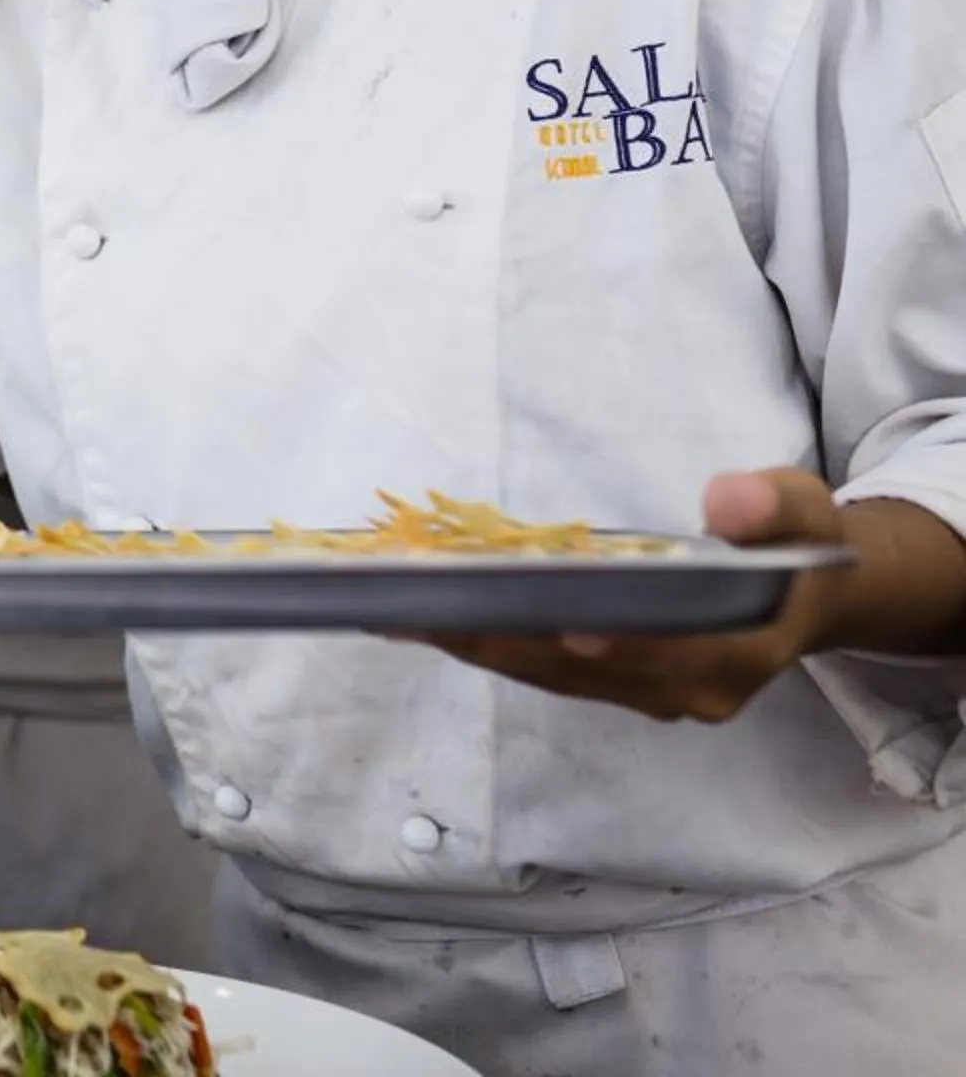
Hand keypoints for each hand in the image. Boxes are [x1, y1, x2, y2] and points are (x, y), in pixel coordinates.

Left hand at [428, 469, 851, 721]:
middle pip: (578, 667)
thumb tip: (729, 502)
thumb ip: (770, 505)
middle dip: (501, 636)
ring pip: (547, 673)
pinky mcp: (611, 687)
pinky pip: (540, 668)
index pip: (661, 653)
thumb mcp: (801, 508)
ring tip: (397, 608)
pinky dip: (487, 640)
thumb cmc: (796, 545)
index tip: (545, 623)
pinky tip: (427, 615)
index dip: (604, 639)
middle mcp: (685, 691)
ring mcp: (645, 696)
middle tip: (420, 605)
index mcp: (738, 654)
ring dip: (475, 641)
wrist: (801, 597)